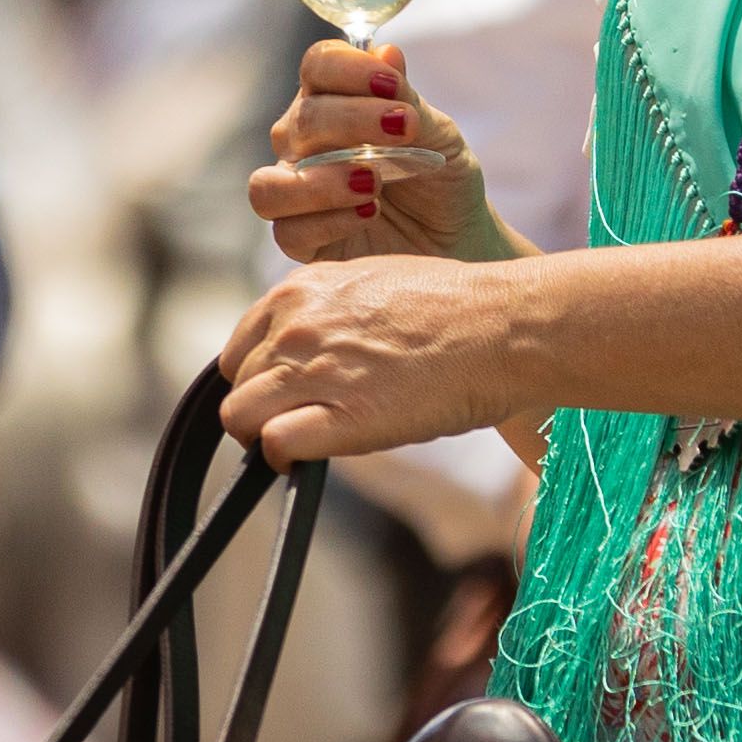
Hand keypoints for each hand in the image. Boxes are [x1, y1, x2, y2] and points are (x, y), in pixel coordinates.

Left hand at [218, 254, 532, 464]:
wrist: (503, 327)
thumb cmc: (456, 306)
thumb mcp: (373, 282)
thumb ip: (327, 310)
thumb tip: (308, 342)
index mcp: (300, 289)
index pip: (243, 345)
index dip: (261, 374)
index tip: (288, 391)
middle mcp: (296, 326)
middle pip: (238, 382)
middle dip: (262, 405)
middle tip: (300, 420)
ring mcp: (314, 371)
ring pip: (239, 416)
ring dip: (262, 434)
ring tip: (299, 443)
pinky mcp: (341, 417)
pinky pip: (275, 444)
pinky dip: (282, 458)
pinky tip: (307, 458)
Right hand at [248, 42, 512, 263]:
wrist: (458, 241)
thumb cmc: (442, 180)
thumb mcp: (439, 136)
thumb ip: (407, 99)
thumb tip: (387, 52)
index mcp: (335, 101)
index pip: (318, 66)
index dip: (346, 67)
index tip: (390, 82)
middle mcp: (305, 143)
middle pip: (301, 120)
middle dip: (353, 120)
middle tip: (403, 129)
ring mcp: (297, 192)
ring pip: (271, 183)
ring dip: (322, 179)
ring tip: (373, 180)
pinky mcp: (301, 240)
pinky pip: (287, 231)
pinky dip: (330, 219)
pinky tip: (370, 212)